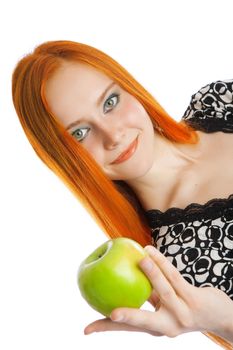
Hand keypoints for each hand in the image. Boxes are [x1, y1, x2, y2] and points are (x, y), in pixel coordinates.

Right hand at [84, 245, 232, 338]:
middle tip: (113, 314)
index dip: (105, 329)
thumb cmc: (183, 307)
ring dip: (152, 273)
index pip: (127, 329)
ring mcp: (182, 312)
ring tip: (140, 258)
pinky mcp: (193, 298)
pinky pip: (174, 276)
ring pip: (163, 290)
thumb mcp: (163, 307)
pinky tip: (150, 250)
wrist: (218, 315)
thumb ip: (147, 297)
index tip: (86, 330)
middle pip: (144, 321)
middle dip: (129, 318)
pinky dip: (162, 262)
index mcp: (156, 328)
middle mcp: (168, 325)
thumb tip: (122, 278)